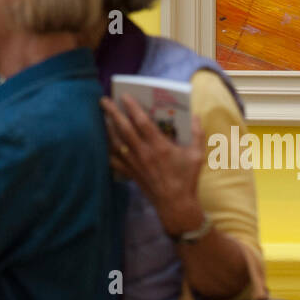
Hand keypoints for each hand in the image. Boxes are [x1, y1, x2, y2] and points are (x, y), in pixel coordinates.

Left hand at [102, 94, 205, 238]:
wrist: (175, 204)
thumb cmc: (187, 178)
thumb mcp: (197, 155)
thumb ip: (197, 133)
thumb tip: (195, 115)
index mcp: (159, 145)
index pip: (142, 122)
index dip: (132, 107)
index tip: (124, 95)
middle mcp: (143, 152)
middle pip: (123, 128)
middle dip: (112, 113)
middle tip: (104, 100)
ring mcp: (134, 163)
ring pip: (116, 142)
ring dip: (108, 128)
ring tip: (103, 116)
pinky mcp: (130, 173)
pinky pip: (114, 160)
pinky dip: (107, 150)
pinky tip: (104, 143)